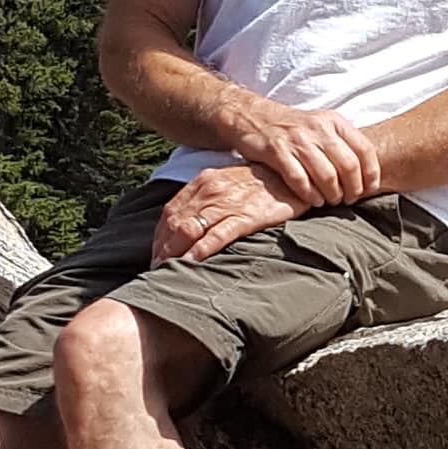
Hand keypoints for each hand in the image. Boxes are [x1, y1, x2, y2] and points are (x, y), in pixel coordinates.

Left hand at [155, 163, 294, 264]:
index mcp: (202, 182)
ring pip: (191, 230)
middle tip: (158, 271)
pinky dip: (202, 250)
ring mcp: (227, 204)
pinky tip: (193, 262)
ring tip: (170, 273)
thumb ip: (206, 198)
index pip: (169, 212)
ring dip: (176, 254)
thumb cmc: (258, 183)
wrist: (291, 175)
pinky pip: (218, 235)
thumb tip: (186, 223)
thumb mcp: (226, 181)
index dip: (159, 237)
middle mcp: (209, 191)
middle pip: (175, 224)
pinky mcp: (246, 217)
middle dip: (163, 250)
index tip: (156, 256)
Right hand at [229, 97, 382, 208]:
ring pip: (327, 176)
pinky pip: (300, 180)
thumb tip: (368, 171)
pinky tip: (314, 200)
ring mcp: (298, 140)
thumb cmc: (293, 128)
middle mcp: (318, 129)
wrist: (254, 117)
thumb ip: (342, 143)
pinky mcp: (278, 152)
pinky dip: (310, 195)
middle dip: (353, 189)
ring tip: (331, 201)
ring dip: (332, 195)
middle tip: (349, 200)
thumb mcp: (321, 125)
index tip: (370, 189)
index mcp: (334, 122)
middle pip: (348, 166)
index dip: (371, 173)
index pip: (364, 149)